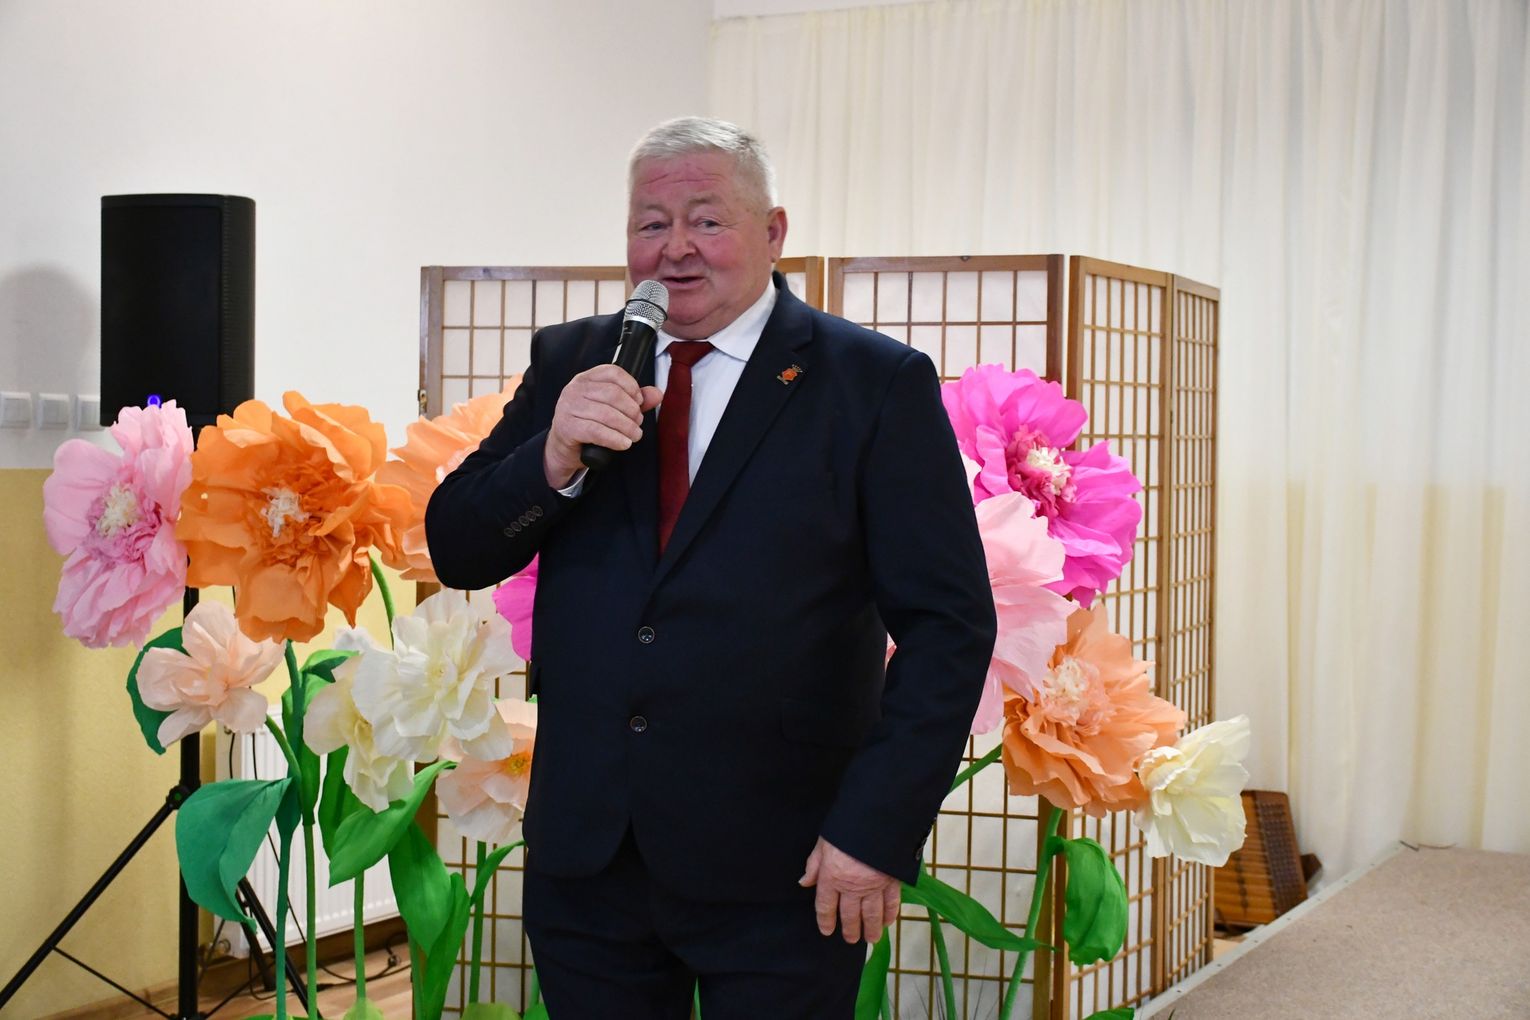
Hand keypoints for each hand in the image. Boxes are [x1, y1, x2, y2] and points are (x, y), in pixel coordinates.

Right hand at [543, 365, 662, 486]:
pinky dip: (615, 439)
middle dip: (632, 411)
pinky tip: (624, 443)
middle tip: (638, 423)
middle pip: (613, 394)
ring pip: (606, 414)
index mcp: (586, 379)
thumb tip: (657, 394)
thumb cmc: (588, 425)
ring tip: (634, 435)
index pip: (613, 372)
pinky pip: (597, 431)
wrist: (564, 448)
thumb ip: (634, 400)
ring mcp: (568, 407)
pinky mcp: (567, 427)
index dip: (632, 387)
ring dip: (627, 427)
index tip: (639, 402)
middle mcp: (575, 389)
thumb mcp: (611, 409)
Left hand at [799, 837, 900, 943]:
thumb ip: (814, 864)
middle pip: (849, 915)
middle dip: (850, 929)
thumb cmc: (847, 828)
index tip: (827, 930)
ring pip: (871, 914)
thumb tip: (804, 882)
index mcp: (831, 877)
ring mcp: (873, 886)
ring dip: (871, 929)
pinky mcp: (891, 882)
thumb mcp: (823, 842)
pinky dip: (890, 915)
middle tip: (850, 939)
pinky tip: (888, 922)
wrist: (877, 821)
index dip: (825, 920)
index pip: (825, 906)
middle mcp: (851, 887)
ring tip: (871, 939)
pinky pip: (891, 903)